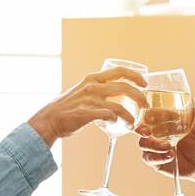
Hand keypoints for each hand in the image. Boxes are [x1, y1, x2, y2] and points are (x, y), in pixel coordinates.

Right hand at [27, 68, 147, 145]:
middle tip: (146, 105)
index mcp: (92, 78)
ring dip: (130, 115)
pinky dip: (116, 120)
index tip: (144, 83)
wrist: (48, 120)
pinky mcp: (86, 113)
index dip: (135, 76)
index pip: (119, 71)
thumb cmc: (67, 109)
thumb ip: (98, 91)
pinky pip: (109, 115)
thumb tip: (115, 98)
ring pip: (119, 105)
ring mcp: (90, 100)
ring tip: (133, 123)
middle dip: (139, 96)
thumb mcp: (83, 92)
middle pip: (124, 87)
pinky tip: (117, 124)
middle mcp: (92, 86)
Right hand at [137, 106, 194, 178]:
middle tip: (148, 132)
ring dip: (154, 145)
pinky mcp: (153, 160)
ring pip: (143, 144)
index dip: (154, 113)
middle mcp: (153, 132)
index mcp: (161, 120)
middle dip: (140, 129)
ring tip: (169, 146)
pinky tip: (170, 155)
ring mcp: (152, 146)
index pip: (150, 112)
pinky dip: (159, 157)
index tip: (164, 116)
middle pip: (140, 128)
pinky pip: (149, 158)